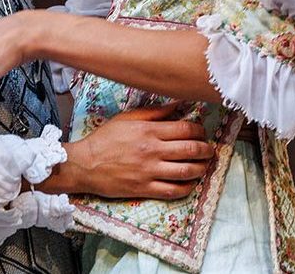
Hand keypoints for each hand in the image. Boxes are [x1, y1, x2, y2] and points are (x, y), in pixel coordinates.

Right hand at [52, 102, 214, 199]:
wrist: (85, 164)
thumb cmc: (105, 139)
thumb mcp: (127, 118)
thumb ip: (154, 112)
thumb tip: (178, 104)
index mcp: (149, 131)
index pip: (185, 129)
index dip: (199, 131)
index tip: (201, 132)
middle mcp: (152, 151)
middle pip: (191, 150)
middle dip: (206, 150)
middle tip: (209, 150)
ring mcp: (149, 172)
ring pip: (187, 171)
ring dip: (201, 168)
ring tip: (204, 166)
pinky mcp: (145, 189)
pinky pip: (173, 190)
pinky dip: (187, 187)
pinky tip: (190, 183)